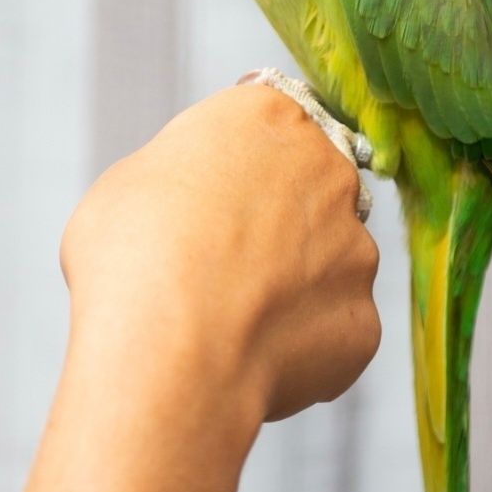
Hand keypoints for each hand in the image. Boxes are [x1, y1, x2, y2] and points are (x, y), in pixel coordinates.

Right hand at [20, 83, 380, 491]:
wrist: (166, 353)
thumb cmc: (122, 264)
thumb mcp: (122, 196)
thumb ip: (173, 183)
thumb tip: (182, 202)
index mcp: (267, 117)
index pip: (283, 122)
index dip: (257, 169)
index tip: (235, 204)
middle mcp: (333, 174)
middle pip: (320, 198)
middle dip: (285, 234)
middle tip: (227, 281)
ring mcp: (360, 255)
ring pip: (331, 274)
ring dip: (295, 300)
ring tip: (229, 339)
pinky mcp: (369, 328)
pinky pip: (336, 339)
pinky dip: (305, 356)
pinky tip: (253, 374)